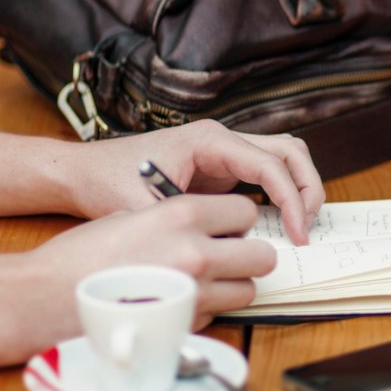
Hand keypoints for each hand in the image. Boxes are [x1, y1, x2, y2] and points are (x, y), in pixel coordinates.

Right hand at [25, 194, 276, 332]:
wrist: (46, 297)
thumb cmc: (82, 255)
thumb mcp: (131, 215)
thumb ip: (176, 219)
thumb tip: (207, 227)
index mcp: (182, 214)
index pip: (246, 211)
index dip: (238, 220)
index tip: (227, 226)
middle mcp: (196, 252)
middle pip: (262, 256)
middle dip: (248, 256)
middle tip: (229, 256)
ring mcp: (194, 293)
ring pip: (247, 291)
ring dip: (232, 286)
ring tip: (203, 282)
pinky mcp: (185, 325)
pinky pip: (218, 315)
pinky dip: (207, 309)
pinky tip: (178, 301)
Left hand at [64, 120, 323, 244]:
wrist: (83, 172)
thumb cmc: (108, 182)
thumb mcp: (145, 210)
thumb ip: (186, 227)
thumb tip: (226, 251)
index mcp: (209, 140)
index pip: (270, 164)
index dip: (292, 200)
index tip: (297, 234)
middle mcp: (222, 139)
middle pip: (290, 151)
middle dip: (307, 189)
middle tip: (307, 229)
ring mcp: (224, 152)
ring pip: (284, 157)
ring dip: (299, 188)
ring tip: (299, 226)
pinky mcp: (222, 168)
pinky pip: (266, 174)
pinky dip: (282, 195)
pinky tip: (278, 225)